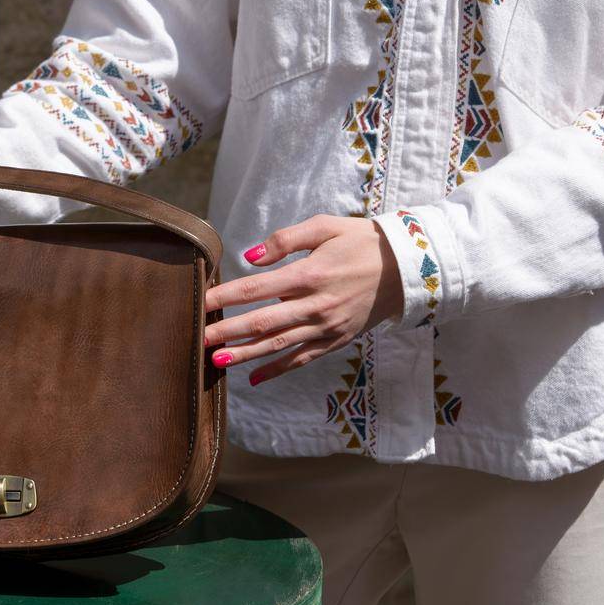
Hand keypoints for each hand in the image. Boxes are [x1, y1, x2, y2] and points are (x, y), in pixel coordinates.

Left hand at [203, 215, 404, 385]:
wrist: (405, 267)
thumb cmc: (361, 241)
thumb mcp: (325, 227)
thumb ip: (284, 240)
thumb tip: (248, 256)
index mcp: (309, 274)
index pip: (257, 288)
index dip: (226, 295)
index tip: (202, 300)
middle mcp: (316, 305)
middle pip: (263, 322)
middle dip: (228, 331)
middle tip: (198, 338)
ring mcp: (326, 327)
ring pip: (279, 345)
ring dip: (246, 354)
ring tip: (216, 361)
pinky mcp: (337, 340)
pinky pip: (302, 359)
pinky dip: (278, 370)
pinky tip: (255, 378)